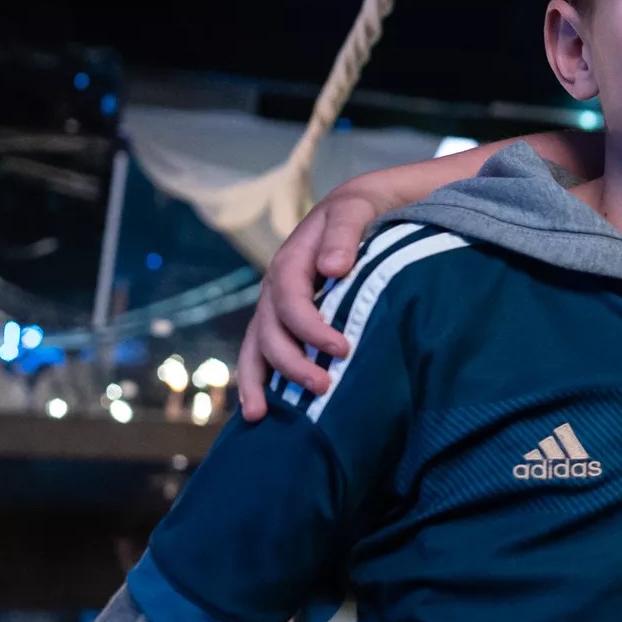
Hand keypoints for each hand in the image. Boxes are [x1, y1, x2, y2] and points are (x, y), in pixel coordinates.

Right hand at [235, 186, 388, 418]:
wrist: (364, 206)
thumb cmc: (364, 209)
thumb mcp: (357, 208)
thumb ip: (344, 233)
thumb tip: (331, 268)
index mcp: (292, 261)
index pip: (291, 300)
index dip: (310, 328)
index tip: (343, 348)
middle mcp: (278, 286)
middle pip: (269, 330)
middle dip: (291, 362)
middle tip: (324, 386)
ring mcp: (278, 305)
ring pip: (257, 345)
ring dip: (259, 380)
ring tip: (261, 415)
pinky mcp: (288, 320)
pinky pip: (264, 350)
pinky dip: (259, 378)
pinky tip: (259, 409)